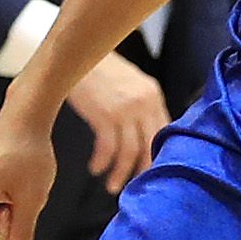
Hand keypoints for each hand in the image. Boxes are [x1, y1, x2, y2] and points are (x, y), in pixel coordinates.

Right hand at [66, 50, 168, 190]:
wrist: (77, 53)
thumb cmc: (102, 70)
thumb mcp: (131, 83)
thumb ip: (142, 105)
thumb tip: (145, 135)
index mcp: (153, 95)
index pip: (163, 132)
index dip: (157, 155)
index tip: (151, 171)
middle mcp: (144, 104)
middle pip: (150, 146)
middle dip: (143, 171)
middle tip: (135, 186)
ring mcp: (126, 111)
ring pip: (130, 153)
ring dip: (120, 173)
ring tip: (112, 186)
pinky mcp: (105, 115)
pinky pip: (108, 148)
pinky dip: (102, 162)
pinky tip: (96, 168)